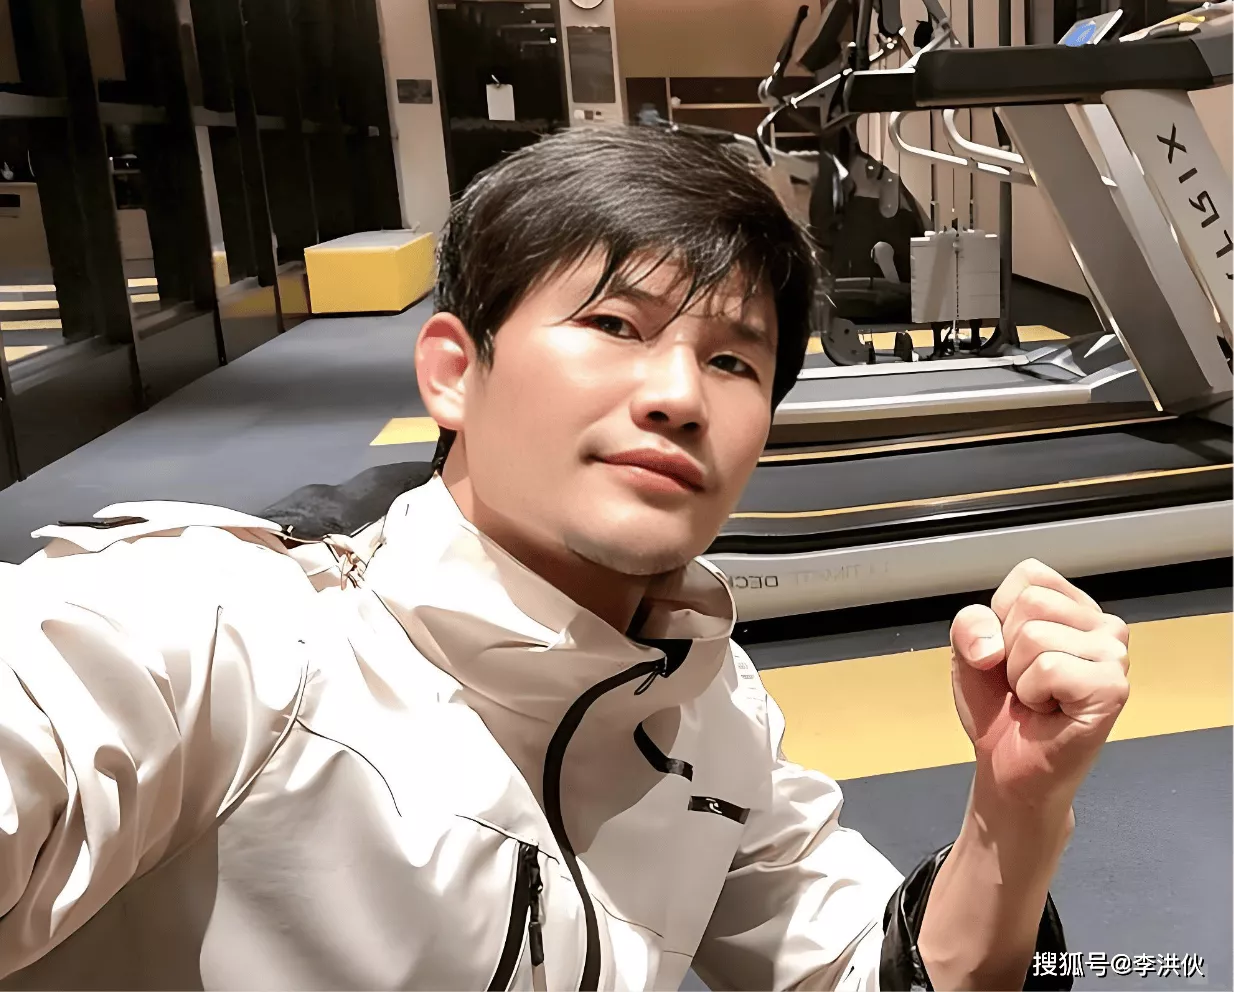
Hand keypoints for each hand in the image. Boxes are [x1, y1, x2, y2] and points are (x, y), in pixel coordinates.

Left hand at [949, 559, 1129, 810]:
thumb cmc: (1000, 707)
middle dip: (1009, 648)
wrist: (1010, 765)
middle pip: (1031, 602)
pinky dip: (1034, 693)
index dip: (1001, 615)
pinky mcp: (1113, 687)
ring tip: (1038, 698)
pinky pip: (1049, 669)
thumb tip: (991, 645)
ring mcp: (1114, 655)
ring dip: (1020, 676)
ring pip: (1035, 635)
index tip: (1011, 653)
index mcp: (1074, 607)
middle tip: (1026, 682)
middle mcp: (1103, 625)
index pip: (1031, 574)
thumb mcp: (970, 652)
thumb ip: (970, 625)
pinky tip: (1050, 710)